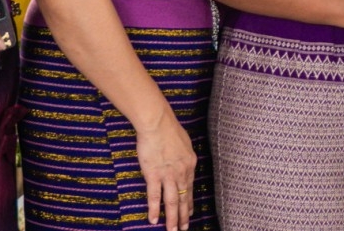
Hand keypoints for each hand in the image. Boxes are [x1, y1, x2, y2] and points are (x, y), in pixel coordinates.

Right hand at [133, 106, 197, 230]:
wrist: (158, 123)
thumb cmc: (169, 129)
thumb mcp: (184, 143)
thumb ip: (184, 156)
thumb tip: (183, 162)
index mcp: (189, 165)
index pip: (190, 188)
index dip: (189, 203)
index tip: (190, 213)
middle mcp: (181, 173)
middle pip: (183, 198)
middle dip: (184, 216)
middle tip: (184, 228)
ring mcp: (168, 175)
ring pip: (172, 201)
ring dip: (173, 218)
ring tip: (173, 230)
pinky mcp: (153, 175)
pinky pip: (154, 196)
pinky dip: (154, 209)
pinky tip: (154, 220)